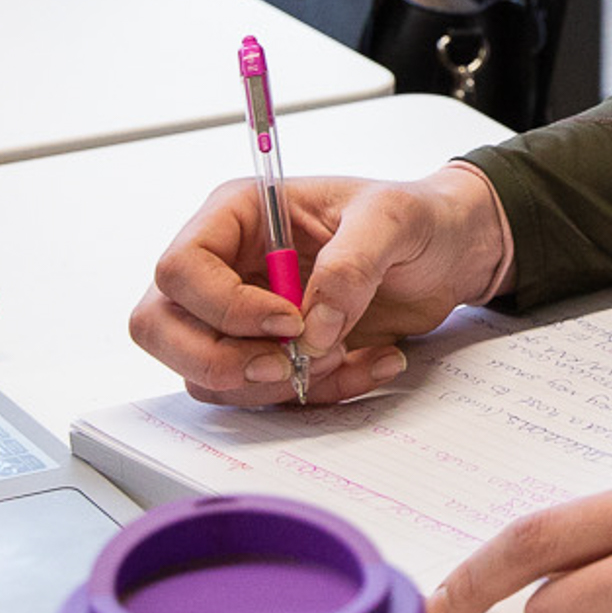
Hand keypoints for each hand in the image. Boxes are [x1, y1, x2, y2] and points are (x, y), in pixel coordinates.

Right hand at [128, 161, 515, 406]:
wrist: (450, 253)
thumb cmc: (415, 217)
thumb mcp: (394, 219)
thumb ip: (352, 262)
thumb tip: (313, 325)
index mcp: (236, 217)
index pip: (180, 270)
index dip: (224, 307)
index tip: (290, 320)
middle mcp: (224, 268)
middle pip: (161, 329)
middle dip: (218, 361)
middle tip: (286, 365)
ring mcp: (239, 318)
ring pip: (206, 375)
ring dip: (276, 383)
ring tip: (347, 353)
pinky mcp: (268, 356)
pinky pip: (262, 395)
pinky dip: (317, 394)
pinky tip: (370, 363)